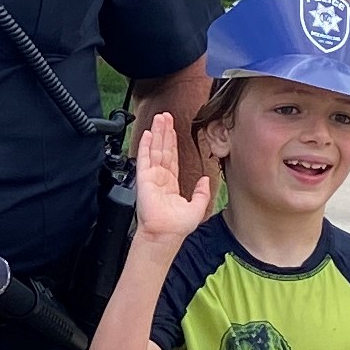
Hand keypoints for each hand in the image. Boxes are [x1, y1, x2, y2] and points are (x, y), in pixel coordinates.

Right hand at [132, 108, 215, 245]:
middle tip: (165, 115)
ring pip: (154, 149)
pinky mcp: (144, 179)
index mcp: (171, 183)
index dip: (172, 142)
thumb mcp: (197, 207)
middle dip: (164, 131)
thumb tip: (205, 178)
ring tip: (158, 118)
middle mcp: (160, 178)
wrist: (165, 234)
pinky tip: (146, 133)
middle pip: (162, 149)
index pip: (172, 157)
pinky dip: (145, 145)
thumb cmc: (177, 227)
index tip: (173, 128)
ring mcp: (151, 177)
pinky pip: (144, 158)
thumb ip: (202, 192)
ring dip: (156, 133)